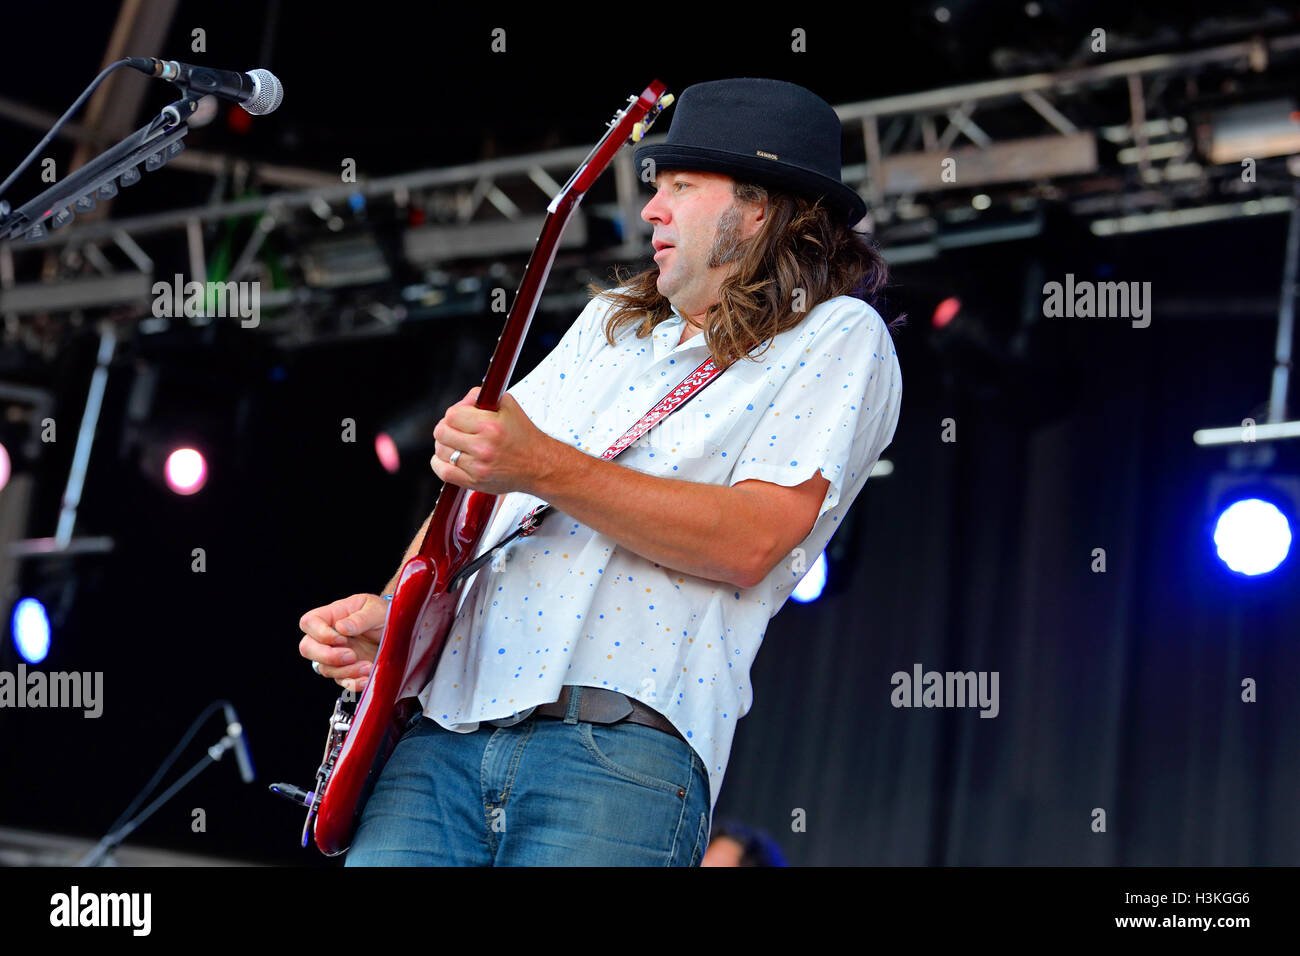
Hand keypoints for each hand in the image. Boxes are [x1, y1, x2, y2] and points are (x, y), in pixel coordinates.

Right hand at [298, 593, 386, 693]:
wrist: (400, 633)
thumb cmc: (384, 615)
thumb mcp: (376, 610)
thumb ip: (359, 618)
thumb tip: (340, 628)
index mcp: (333, 615)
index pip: (309, 622)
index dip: (319, 633)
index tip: (341, 638)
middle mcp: (329, 636)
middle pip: (307, 648)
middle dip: (327, 656)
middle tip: (351, 655)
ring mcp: (336, 655)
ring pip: (324, 669)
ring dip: (346, 671)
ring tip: (368, 666)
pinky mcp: (347, 670)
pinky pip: (342, 682)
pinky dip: (353, 683)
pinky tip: (367, 678)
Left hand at [430, 386, 556, 495]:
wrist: (540, 465)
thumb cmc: (524, 436)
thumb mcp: (509, 407)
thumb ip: (482, 396)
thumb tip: (462, 400)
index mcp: (490, 426)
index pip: (452, 415)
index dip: (455, 412)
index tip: (463, 415)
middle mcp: (483, 447)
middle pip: (442, 432)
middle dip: (447, 427)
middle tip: (456, 429)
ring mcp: (478, 467)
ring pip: (441, 451)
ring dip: (445, 445)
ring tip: (456, 444)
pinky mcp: (475, 483)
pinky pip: (444, 472)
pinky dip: (440, 463)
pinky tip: (450, 458)